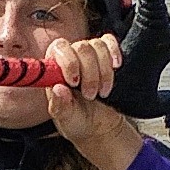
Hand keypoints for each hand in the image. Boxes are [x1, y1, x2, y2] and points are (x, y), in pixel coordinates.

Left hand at [42, 30, 141, 169]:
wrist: (99, 128)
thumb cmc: (78, 122)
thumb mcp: (67, 119)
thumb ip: (60, 106)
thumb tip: (58, 88)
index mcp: (54, 71)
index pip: (58, 49)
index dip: (69, 62)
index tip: (75, 82)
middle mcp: (70, 59)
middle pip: (82, 47)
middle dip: (90, 73)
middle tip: (90, 95)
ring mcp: (87, 56)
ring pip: (98, 46)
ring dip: (104, 71)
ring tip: (102, 92)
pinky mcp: (104, 56)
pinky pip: (109, 41)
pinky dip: (114, 52)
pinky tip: (116, 66)